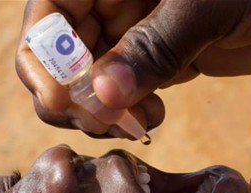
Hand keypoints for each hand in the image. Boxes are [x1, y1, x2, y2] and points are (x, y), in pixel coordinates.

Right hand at [15, 0, 250, 136]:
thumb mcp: (208, 7)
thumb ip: (153, 48)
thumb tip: (98, 98)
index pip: (47, 14)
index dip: (42, 57)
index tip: (63, 99)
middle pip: (59, 52)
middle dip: (72, 94)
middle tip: (106, 122)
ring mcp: (136, 31)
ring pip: (89, 80)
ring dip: (100, 111)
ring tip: (138, 122)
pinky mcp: (161, 59)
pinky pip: (125, 94)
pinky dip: (128, 115)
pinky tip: (153, 119)